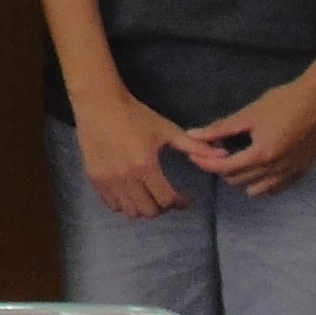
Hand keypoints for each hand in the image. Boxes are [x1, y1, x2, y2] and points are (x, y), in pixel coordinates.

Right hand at [71, 91, 196, 218]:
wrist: (99, 103)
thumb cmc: (135, 115)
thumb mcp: (166, 129)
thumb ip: (194, 146)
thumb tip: (222, 154)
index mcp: (146, 166)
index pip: (166, 200)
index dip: (180, 203)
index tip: (186, 199)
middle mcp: (126, 177)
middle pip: (148, 210)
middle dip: (162, 207)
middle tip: (167, 196)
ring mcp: (107, 179)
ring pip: (129, 211)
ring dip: (143, 207)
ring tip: (148, 196)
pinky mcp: (94, 177)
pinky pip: (111, 204)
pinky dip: (123, 204)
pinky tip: (130, 192)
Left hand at [184, 77, 315, 196]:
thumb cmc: (282, 102)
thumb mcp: (248, 114)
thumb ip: (220, 128)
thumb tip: (193, 135)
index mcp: (262, 155)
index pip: (225, 169)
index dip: (206, 163)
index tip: (194, 156)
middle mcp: (277, 170)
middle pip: (238, 181)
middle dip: (221, 169)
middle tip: (215, 152)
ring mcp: (292, 173)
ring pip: (258, 189)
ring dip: (241, 179)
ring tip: (235, 159)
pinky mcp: (303, 172)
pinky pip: (277, 188)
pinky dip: (263, 183)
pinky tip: (257, 168)